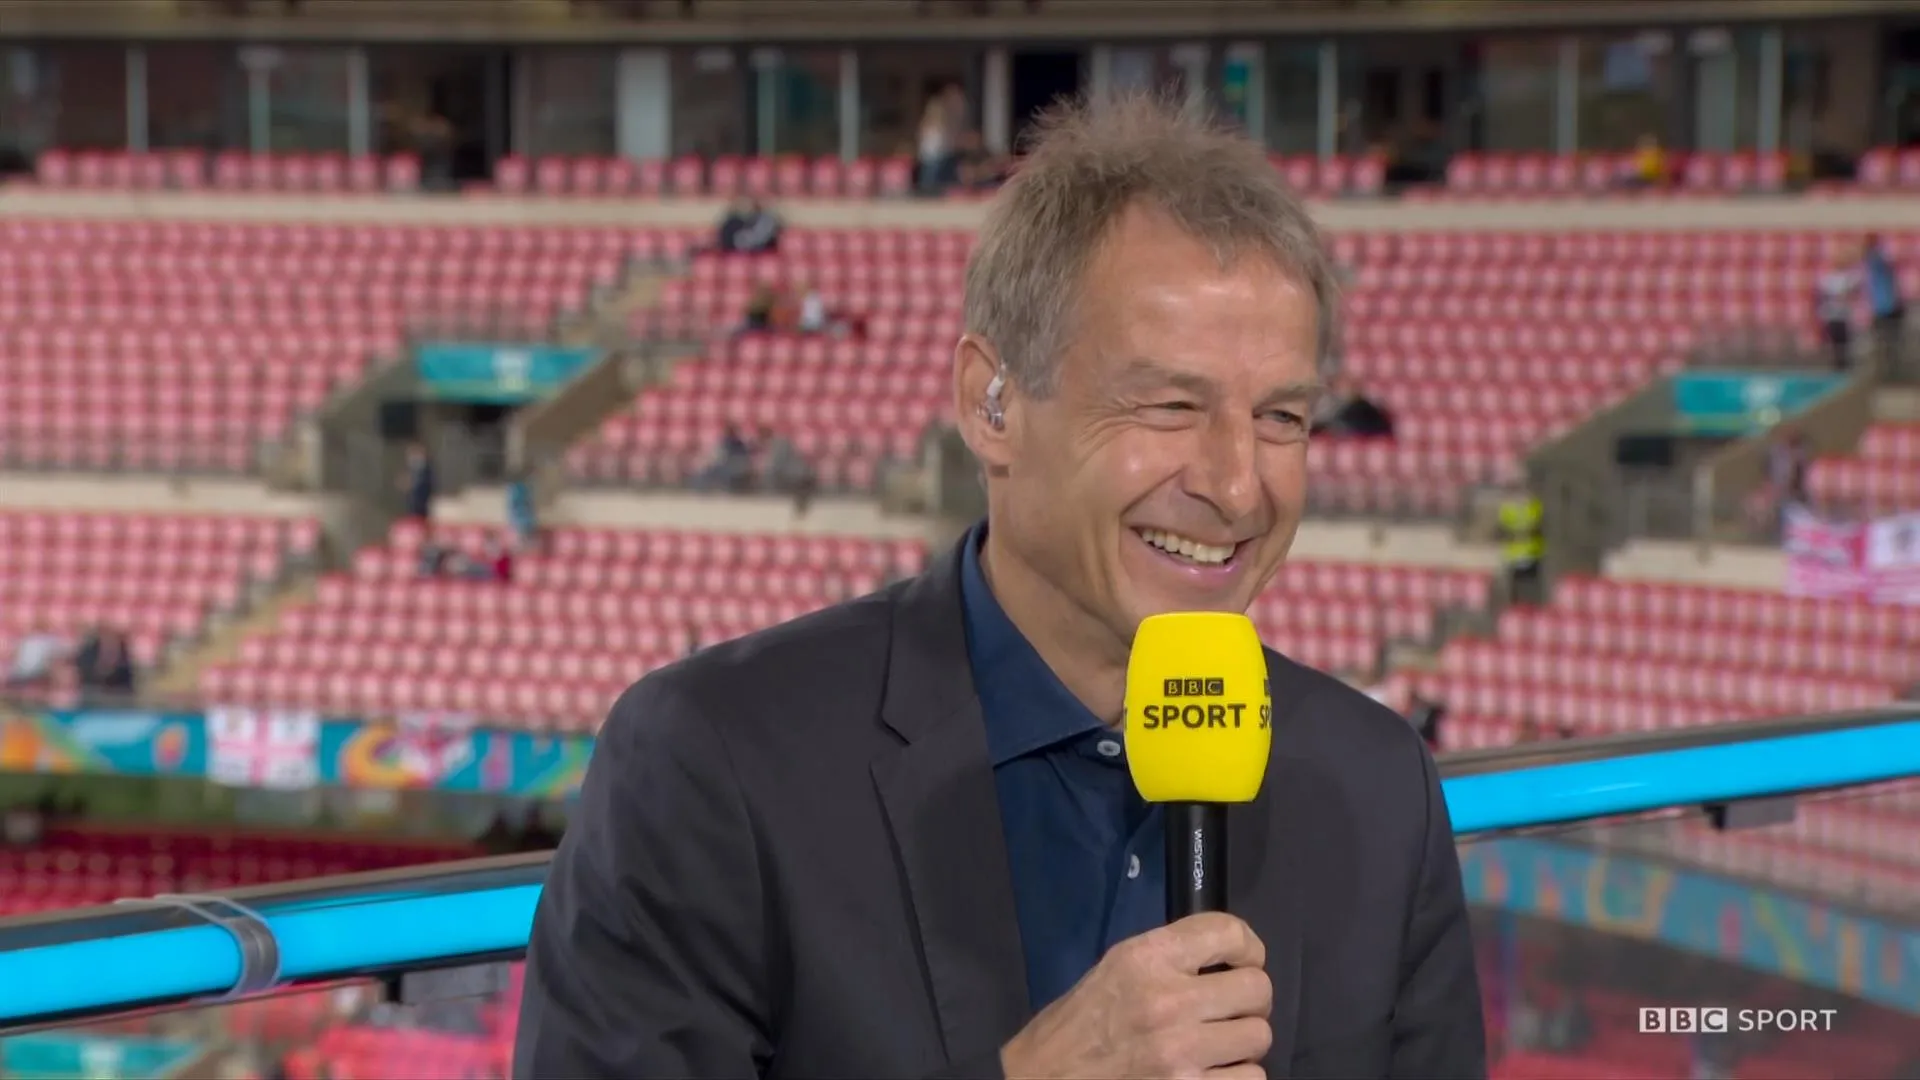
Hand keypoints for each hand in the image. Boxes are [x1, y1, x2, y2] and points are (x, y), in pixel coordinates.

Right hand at [999, 913, 1271, 1079]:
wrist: (1044, 1079)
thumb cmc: (1080, 1025)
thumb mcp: (1116, 969)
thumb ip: (1170, 959)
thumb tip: (1227, 961)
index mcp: (1146, 959)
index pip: (1228, 932)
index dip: (1247, 947)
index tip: (1242, 962)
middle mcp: (1168, 1001)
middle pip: (1257, 989)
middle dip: (1247, 1000)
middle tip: (1226, 1011)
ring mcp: (1181, 1053)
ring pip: (1258, 1038)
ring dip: (1241, 1044)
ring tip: (1214, 1047)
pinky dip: (1236, 1078)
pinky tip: (1210, 1074)